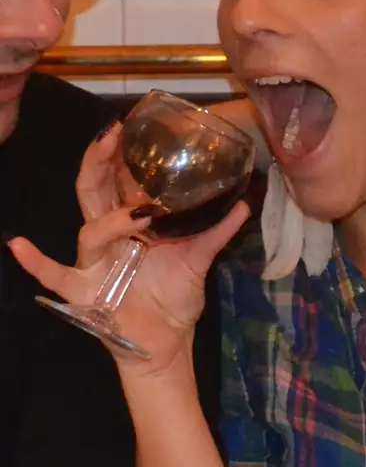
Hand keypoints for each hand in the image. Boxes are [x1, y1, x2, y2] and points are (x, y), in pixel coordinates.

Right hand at [5, 122, 248, 374]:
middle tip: (112, 135)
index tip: (130, 126)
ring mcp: (94, 263)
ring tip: (138, 215)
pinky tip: (18, 246)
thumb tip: (242, 202)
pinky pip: (54, 275)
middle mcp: (110, 237)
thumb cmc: (174, 295)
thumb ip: (216, 230)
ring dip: (111, 221)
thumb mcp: (199, 258)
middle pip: (95, 192)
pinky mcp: (84, 291)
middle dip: (100, 163)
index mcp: (132, 223)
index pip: (120, 181)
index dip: (121, 154)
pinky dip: (35, 262)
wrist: (168, 340)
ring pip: (89, 231)